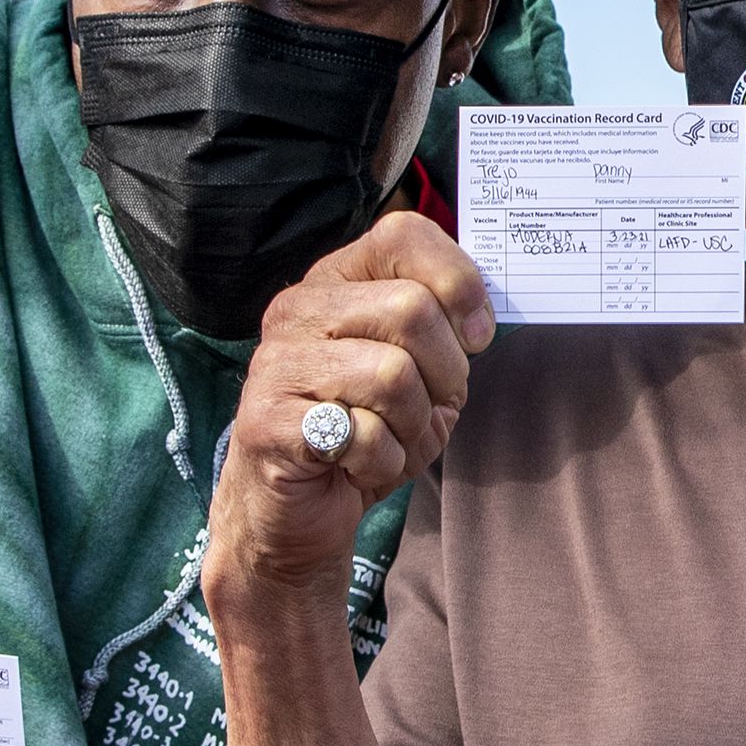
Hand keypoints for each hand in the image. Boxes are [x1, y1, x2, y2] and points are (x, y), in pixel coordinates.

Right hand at [210, 213, 493, 591]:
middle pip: (411, 309)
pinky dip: (384, 462)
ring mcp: (276, 363)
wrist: (298, 511)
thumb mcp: (422, 371)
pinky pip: (362, 434)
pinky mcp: (267, 421)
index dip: (458, 284)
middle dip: (446, 372)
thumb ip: (447, 328)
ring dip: (412, 425)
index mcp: (337, 280)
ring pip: (392, 375)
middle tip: (430, 407)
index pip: (404, 235)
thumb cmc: (366, 431)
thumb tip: (479, 318)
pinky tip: (358, 466)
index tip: (475, 338)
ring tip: (388, 439)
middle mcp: (299, 309)